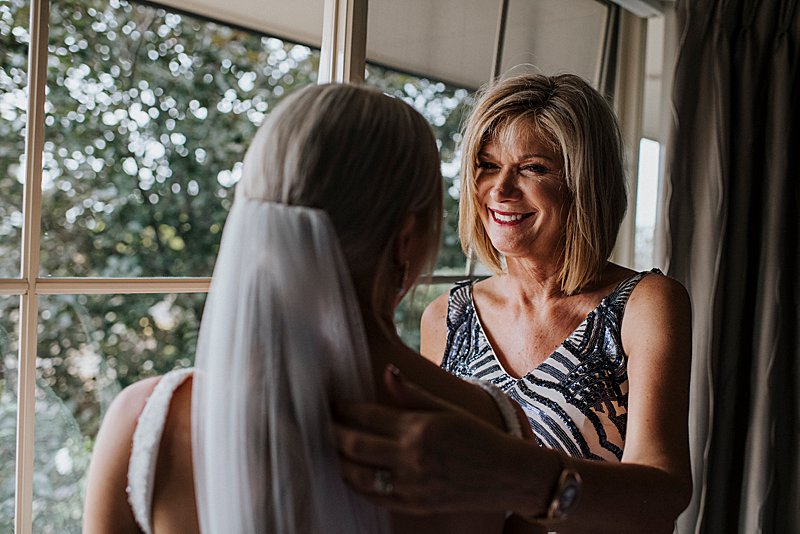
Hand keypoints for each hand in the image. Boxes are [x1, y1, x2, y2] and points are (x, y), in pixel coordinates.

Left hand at [333, 365, 529, 514]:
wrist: (508, 476)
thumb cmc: (479, 437)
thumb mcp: (448, 409)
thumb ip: (412, 393)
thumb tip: (387, 370)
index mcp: (419, 428)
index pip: (368, 416)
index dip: (344, 409)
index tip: (330, 403)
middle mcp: (411, 457)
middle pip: (355, 445)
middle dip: (332, 433)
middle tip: (320, 424)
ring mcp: (411, 485)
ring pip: (358, 475)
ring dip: (338, 461)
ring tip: (329, 448)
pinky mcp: (414, 506)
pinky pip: (374, 496)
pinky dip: (356, 484)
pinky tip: (349, 473)